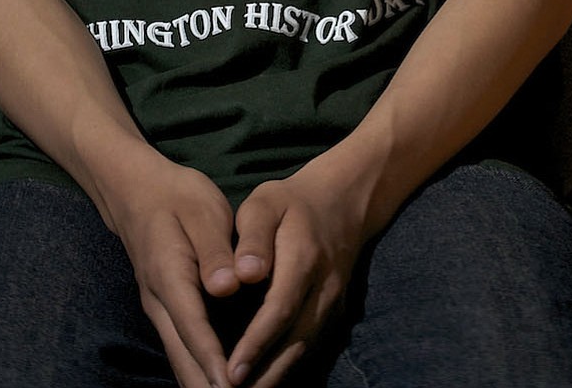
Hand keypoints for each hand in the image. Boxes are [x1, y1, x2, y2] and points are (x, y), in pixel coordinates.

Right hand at [101, 151, 242, 387]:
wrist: (138, 190)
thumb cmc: (177, 196)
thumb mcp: (202, 210)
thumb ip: (215, 250)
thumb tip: (227, 287)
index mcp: (170, 276)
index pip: (193, 326)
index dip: (212, 359)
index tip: (231, 385)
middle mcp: (159, 301)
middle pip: (182, 356)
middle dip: (206, 384)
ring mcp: (159, 309)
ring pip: (178, 357)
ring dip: (201, 382)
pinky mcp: (165, 309)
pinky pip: (180, 348)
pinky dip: (197, 369)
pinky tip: (216, 382)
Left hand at [220, 162, 370, 386]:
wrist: (341, 202)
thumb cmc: (290, 203)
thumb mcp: (266, 203)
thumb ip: (253, 236)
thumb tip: (245, 275)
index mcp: (304, 257)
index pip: (280, 309)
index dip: (256, 344)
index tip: (230, 371)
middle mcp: (324, 287)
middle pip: (296, 341)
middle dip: (265, 375)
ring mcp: (333, 303)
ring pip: (305, 349)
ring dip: (275, 378)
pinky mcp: (334, 314)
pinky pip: (310, 346)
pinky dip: (286, 368)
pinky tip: (262, 382)